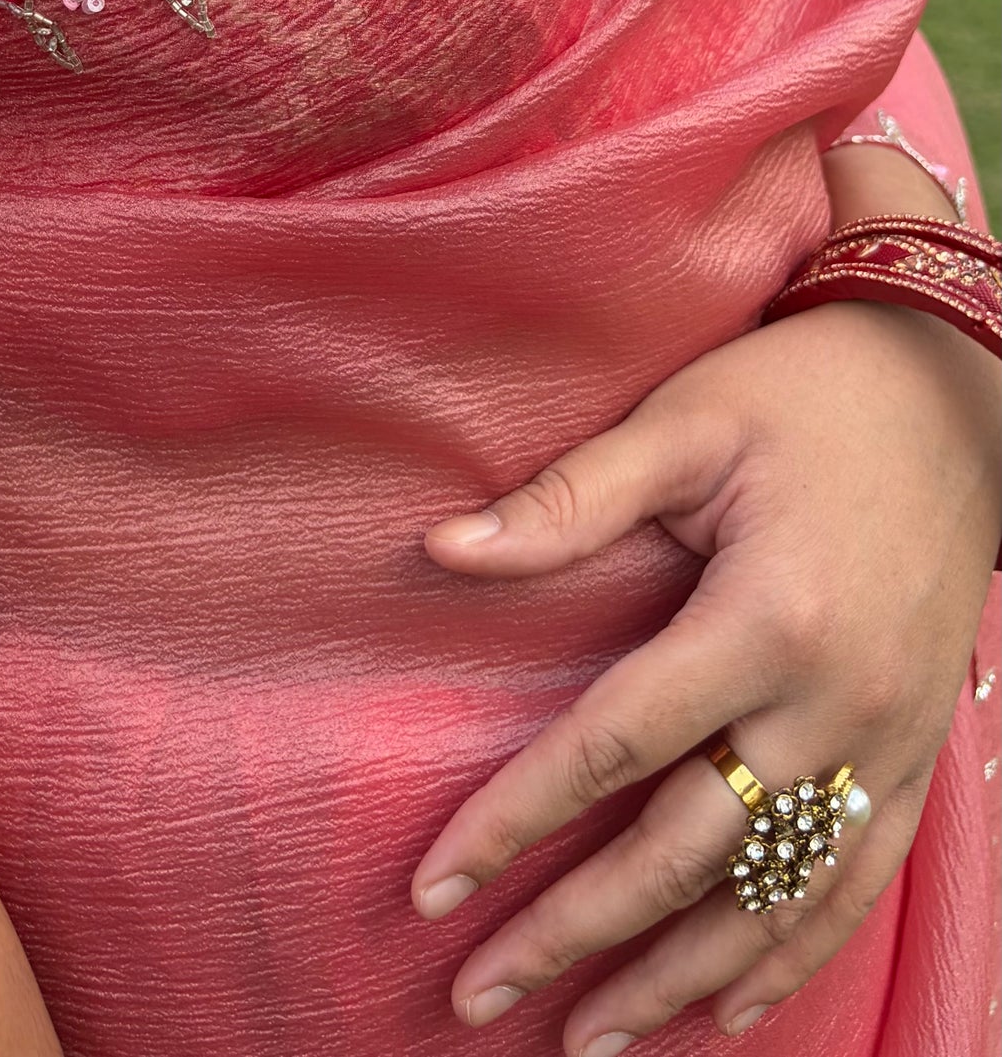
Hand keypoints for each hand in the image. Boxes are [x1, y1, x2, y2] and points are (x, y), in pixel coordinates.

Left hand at [410, 296, 998, 1046]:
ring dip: (675, 977)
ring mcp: (886, 738)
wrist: (954, 392)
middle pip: (685, 851)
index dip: (516, 821)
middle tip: (480, 994)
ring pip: (773, 897)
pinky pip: (857, 880)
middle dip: (575, 933)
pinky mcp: (917, 749)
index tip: (435, 886)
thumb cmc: (803, 396)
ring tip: (586, 1039)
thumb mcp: (684, 423)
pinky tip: (728, 1004)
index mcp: (764, 618)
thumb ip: (568, 499)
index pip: (615, 747)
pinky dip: (793, 952)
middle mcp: (832, 702)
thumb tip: (441, 548)